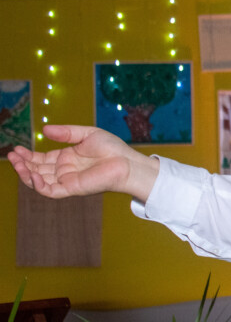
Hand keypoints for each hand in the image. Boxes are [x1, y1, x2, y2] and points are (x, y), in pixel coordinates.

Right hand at [6, 124, 159, 201]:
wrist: (127, 162)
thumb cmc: (112, 149)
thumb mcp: (86, 134)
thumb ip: (65, 133)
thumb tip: (44, 130)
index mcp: (67, 159)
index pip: (41, 159)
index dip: (28, 156)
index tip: (16, 149)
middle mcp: (65, 171)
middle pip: (37, 170)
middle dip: (22, 164)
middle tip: (12, 155)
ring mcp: (67, 181)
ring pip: (39, 182)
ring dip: (26, 173)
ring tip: (17, 163)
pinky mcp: (72, 189)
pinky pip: (50, 191)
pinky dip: (38, 185)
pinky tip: (31, 174)